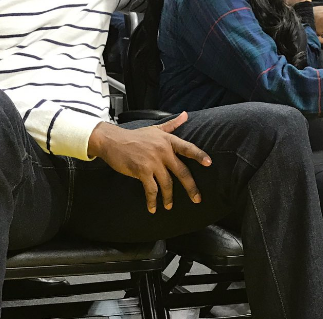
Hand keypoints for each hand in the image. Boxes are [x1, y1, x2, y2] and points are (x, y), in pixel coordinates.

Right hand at [88, 113, 211, 213]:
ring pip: (167, 184)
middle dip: (191, 187)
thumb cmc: (134, 135)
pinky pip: (151, 189)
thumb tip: (186, 115)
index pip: (187, 148)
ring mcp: (153, 161)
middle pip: (182, 171)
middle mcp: (163, 150)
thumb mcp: (155, 128)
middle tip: (197, 199)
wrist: (112, 140)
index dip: (199, 155)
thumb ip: (172, 124)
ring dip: (169, 197)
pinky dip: (152, 200)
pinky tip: (153, 208)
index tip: (209, 163)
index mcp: (167, 140)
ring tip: (169, 206)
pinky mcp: (142, 171)